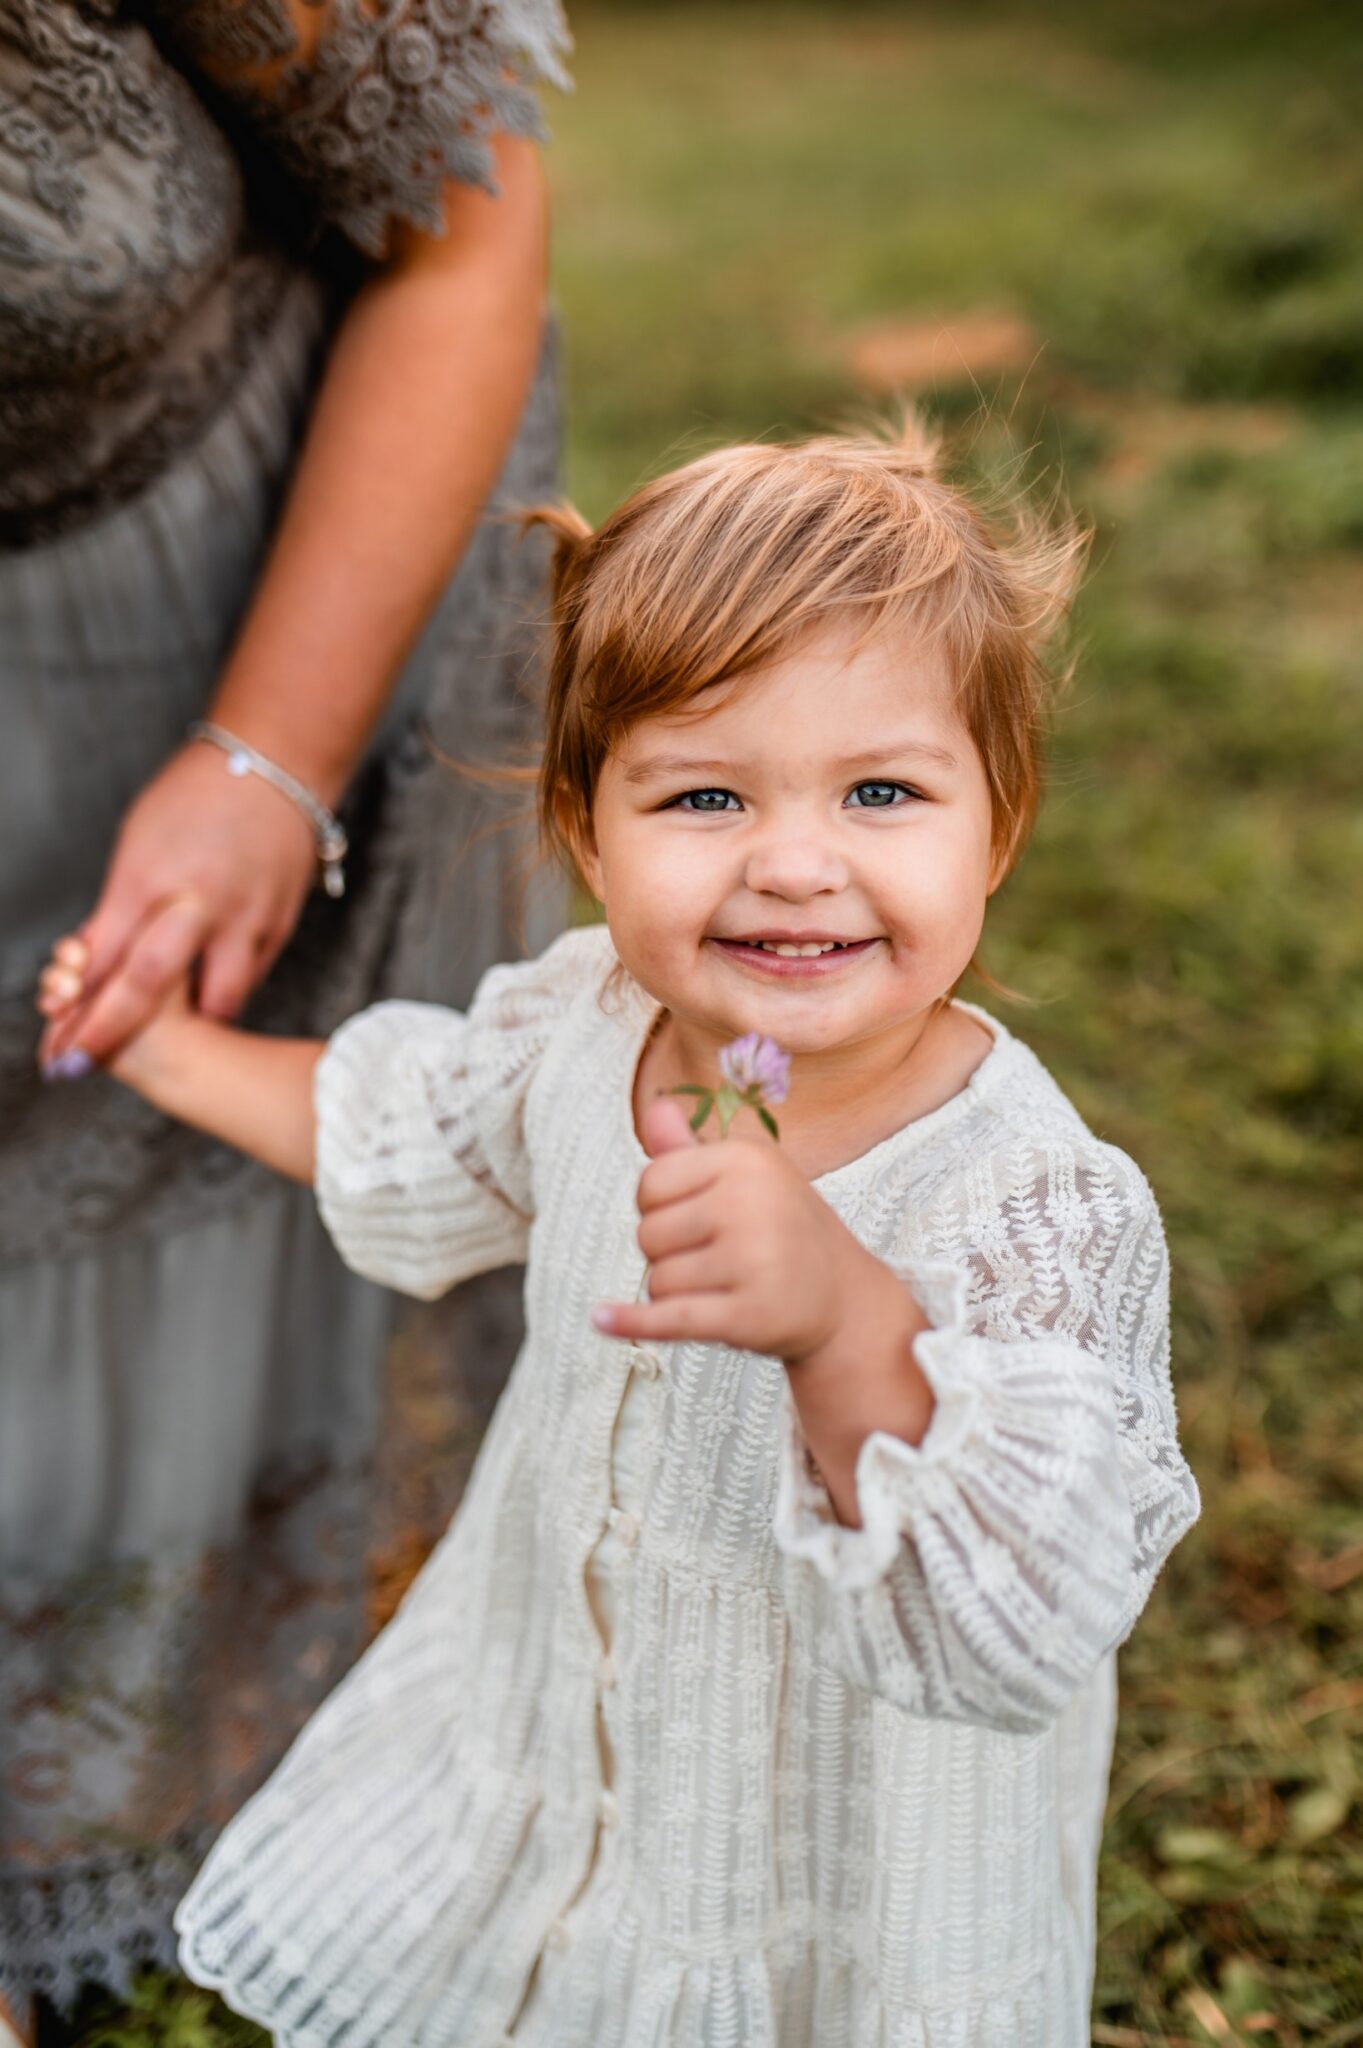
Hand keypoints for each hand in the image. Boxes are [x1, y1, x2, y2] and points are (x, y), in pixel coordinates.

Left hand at [35, 741, 317, 1072]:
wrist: (274, 766)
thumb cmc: (194, 799)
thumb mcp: (137, 846)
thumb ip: (116, 911)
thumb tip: (87, 968)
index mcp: (152, 876)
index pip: (105, 956)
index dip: (76, 1006)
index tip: (55, 1042)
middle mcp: (198, 902)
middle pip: (149, 984)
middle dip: (109, 1033)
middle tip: (79, 1066)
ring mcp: (245, 918)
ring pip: (215, 1001)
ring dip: (185, 1027)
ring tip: (162, 1037)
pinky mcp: (278, 927)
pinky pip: (247, 981)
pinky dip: (221, 996)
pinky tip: (205, 996)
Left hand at [593, 1098, 874, 1360]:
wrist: (843, 1299)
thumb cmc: (782, 1230)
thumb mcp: (746, 1179)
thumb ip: (690, 1150)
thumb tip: (655, 1107)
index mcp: (745, 1158)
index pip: (649, 1183)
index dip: (658, 1208)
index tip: (694, 1220)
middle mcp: (750, 1202)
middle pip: (648, 1234)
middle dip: (667, 1254)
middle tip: (717, 1259)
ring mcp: (752, 1259)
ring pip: (658, 1280)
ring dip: (678, 1292)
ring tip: (724, 1286)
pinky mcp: (749, 1314)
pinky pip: (669, 1317)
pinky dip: (632, 1323)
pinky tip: (601, 1321)